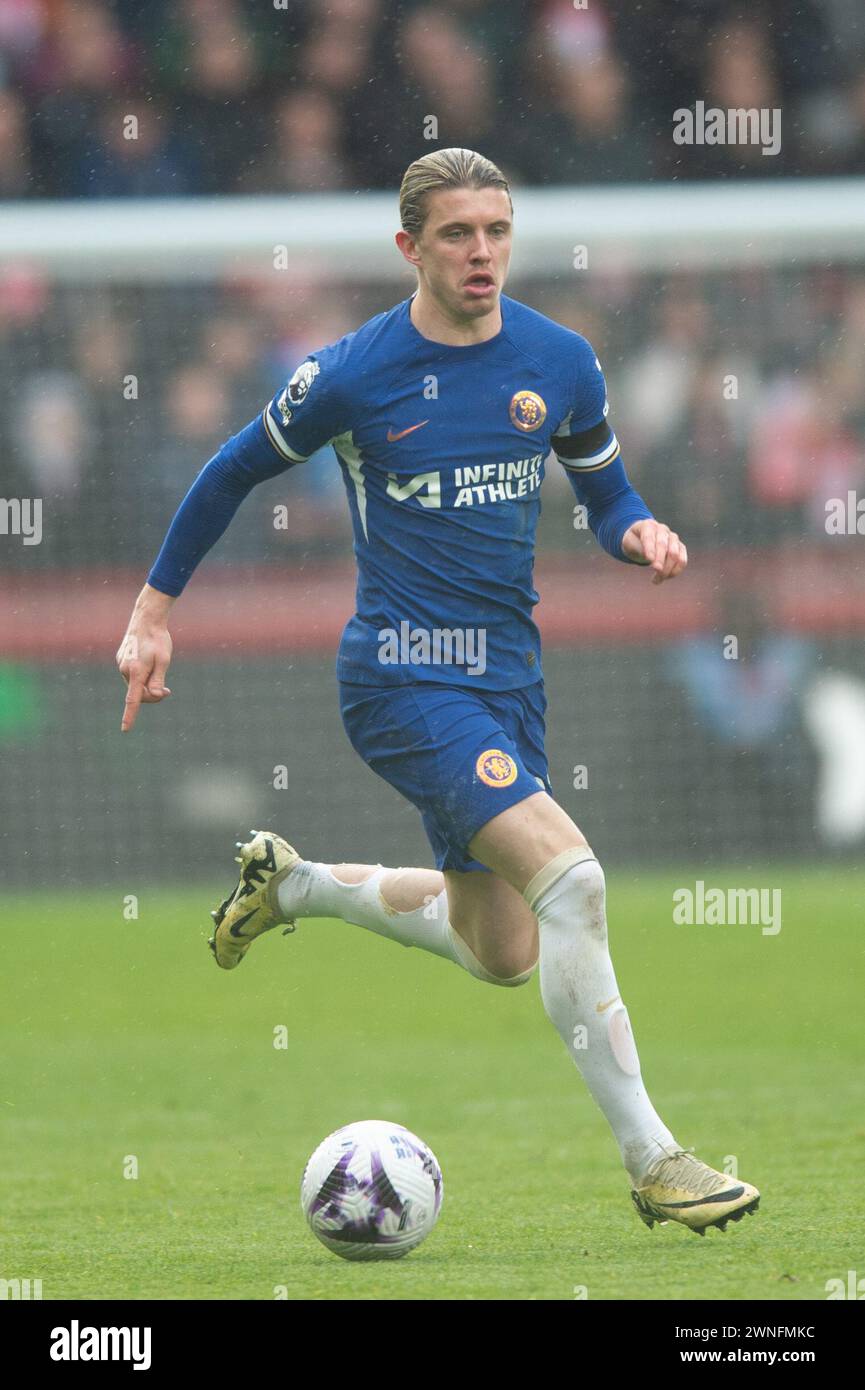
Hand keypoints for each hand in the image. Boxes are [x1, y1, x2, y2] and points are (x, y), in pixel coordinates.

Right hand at [116, 586, 174, 731]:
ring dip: (148, 685)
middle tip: (168, 691)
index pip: (133, 699)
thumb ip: (158, 679)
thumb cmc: (158, 639)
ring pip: (136, 685)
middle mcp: (125, 669)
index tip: (125, 729)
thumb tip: (155, 695)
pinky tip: (150, 664)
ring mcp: (122, 665)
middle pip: (138, 694)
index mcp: (136, 671)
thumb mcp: (164, 660)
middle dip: (153, 695)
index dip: (130, 716)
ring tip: (160, 672)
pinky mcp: (122, 661)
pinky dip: (142, 678)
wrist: (146, 619)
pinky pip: (132, 677)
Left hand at [621, 520, 687, 584]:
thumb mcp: (630, 544)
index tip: (649, 560)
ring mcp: (672, 538)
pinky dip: (674, 571)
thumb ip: (639, 548)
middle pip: (664, 545)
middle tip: (656, 570)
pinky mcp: (680, 548)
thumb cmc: (634, 542)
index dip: (650, 548)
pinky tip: (664, 578)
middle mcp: (662, 530)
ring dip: (667, 569)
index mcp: (648, 526)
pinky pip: (682, 561)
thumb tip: (652, 559)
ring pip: (675, 554)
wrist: (641, 540)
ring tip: (656, 581)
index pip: (649, 536)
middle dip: (660, 559)